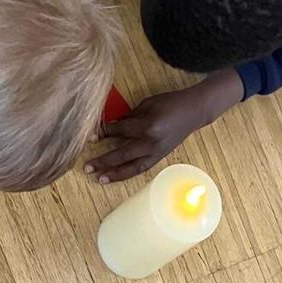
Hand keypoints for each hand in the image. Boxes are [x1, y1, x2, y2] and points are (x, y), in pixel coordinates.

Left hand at [86, 71, 243, 181]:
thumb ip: (129, 116)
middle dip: (103, 161)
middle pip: (122, 154)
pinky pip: (141, 168)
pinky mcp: (160, 157)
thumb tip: (111, 126)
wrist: (194, 112)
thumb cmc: (170, 103)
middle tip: (87, 166)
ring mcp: (156, 152)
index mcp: (147, 125)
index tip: (90, 137)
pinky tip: (115, 177)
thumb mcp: (147, 104)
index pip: (120, 131)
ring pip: (132, 167)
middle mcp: (151, 142)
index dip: (103, 133)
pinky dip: (127, 173)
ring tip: (99, 179)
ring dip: (114, 174)